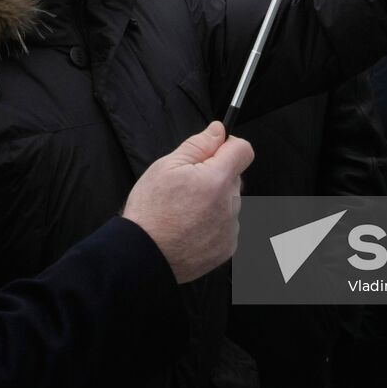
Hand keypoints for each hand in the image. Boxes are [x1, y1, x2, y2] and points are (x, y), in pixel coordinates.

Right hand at [122, 121, 254, 283]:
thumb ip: (198, 145)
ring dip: (214, 201)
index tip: (214, 150)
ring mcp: (230, 229)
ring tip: (184, 211)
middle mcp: (230, 205)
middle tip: (187, 186)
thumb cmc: (150, 212)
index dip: (228, 145)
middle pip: (234, 177)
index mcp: (217, 180)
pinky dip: (212, 224)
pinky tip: (190, 228)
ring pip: (229, 202)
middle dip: (216, 175)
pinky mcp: (227, 248)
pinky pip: (226, 226)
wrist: (143, 256)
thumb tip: (218, 131)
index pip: (243, 150)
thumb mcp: (166, 167)